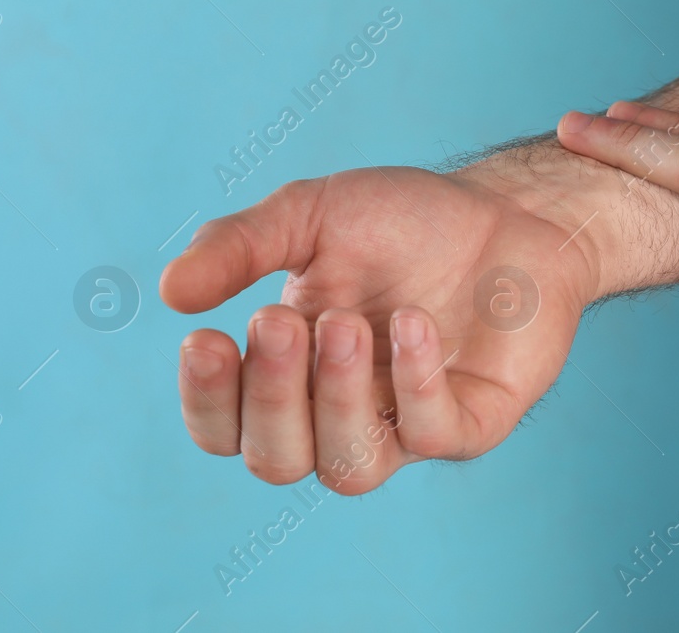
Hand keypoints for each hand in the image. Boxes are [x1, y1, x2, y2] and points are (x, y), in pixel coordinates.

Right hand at [160, 163, 599, 493]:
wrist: (510, 209)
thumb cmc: (407, 220)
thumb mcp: (312, 215)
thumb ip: (240, 246)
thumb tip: (169, 292)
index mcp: (291, 373)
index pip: (225, 428)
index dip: (205, 400)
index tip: (204, 337)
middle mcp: (343, 412)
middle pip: (277, 461)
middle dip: (269, 396)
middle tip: (279, 320)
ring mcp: (408, 424)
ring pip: (349, 469)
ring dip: (335, 400)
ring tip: (347, 324)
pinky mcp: (473, 421)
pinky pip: (431, 437)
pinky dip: (414, 383)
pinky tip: (412, 321)